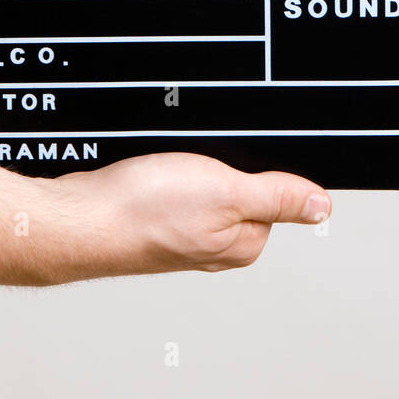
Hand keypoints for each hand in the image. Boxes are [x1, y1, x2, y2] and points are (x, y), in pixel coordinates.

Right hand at [34, 152, 331, 281]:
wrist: (77, 217)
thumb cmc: (144, 213)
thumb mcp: (226, 192)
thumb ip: (276, 196)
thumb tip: (321, 205)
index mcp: (244, 243)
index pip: (275, 191)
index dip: (258, 162)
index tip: (234, 155)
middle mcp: (215, 243)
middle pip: (239, 184)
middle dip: (221, 161)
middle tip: (195, 159)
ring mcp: (180, 229)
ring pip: (201, 180)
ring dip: (189, 163)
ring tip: (168, 166)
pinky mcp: (151, 215)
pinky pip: (170, 182)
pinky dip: (163, 168)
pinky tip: (149, 169)